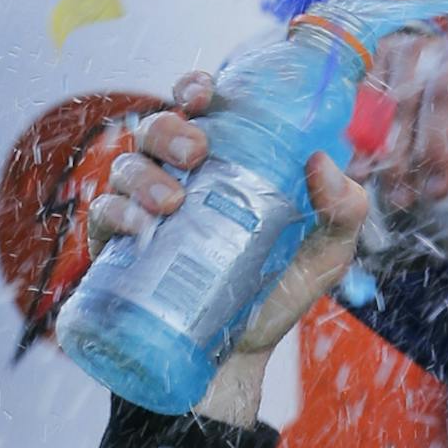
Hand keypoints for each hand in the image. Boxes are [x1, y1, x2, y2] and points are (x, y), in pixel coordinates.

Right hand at [90, 73, 369, 423]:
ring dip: (143, 174)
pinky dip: (117, 214)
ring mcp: (144, 211)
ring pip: (127, 166)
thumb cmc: (278, 292)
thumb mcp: (325, 254)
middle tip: (195, 152)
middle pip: (156, 129)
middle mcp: (178, 178)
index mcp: (223, 164)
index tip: (204, 94)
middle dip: (169, 129)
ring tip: (171, 201)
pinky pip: (105, 217)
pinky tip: (140, 227)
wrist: (240, 358)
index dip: (195, 90)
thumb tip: (322, 163)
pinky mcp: (119, 248)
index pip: (200, 111)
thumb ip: (342, 211)